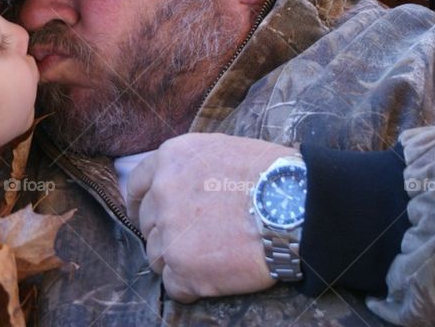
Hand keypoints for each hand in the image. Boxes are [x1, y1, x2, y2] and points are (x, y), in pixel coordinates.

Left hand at [126, 133, 296, 302]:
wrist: (297, 206)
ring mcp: (170, 232)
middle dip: (165, 233)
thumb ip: (188, 165)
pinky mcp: (185, 269)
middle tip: (192, 240)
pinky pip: (174, 286)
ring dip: (177, 260)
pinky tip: (213, 277)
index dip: (142, 204)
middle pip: (147, 224)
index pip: (136, 186)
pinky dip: (190, 286)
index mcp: (169, 160)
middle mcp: (162, 193)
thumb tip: (178, 181)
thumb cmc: (270, 174)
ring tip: (210, 258)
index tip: (147, 216)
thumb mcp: (220, 149)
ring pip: (157, 256)